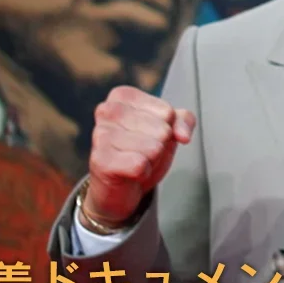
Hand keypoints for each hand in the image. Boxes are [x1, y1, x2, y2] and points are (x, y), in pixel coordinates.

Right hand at [86, 85, 195, 226]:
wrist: (121, 185)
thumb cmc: (142, 151)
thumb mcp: (169, 129)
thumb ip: (183, 120)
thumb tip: (182, 136)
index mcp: (123, 96)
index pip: (168, 112)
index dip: (168, 129)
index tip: (150, 135)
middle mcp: (107, 110)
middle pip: (162, 130)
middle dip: (159, 146)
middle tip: (142, 152)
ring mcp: (100, 134)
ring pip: (153, 148)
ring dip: (151, 160)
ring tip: (135, 160)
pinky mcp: (100, 160)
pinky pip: (140, 165)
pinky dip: (143, 173)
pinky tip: (129, 173)